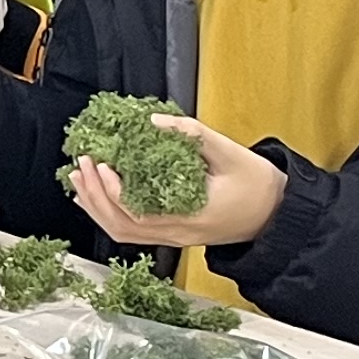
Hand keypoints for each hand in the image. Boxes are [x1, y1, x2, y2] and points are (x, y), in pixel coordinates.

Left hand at [65, 114, 286, 251]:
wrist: (277, 216)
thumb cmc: (259, 185)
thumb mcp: (232, 153)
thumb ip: (193, 135)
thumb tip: (153, 120)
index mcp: (192, 216)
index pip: (139, 213)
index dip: (113, 191)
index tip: (103, 164)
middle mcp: (178, 233)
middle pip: (122, 226)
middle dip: (96, 196)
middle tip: (83, 164)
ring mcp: (174, 238)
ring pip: (124, 233)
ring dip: (97, 206)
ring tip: (80, 178)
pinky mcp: (174, 235)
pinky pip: (133, 231)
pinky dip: (110, 214)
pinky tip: (98, 194)